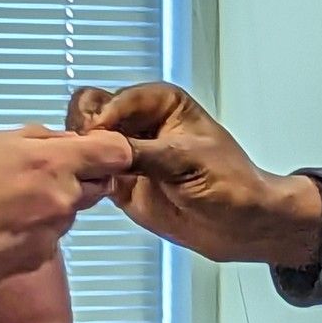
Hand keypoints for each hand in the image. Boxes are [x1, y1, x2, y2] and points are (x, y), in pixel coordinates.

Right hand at [0, 125, 133, 284]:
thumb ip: (39, 139)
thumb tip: (66, 141)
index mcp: (54, 163)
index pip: (116, 153)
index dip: (112, 151)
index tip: (98, 152)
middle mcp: (63, 199)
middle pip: (95, 186)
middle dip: (77, 180)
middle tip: (36, 178)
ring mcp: (52, 234)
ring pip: (68, 214)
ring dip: (50, 208)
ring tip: (6, 206)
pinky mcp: (37, 260)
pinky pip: (47, 240)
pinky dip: (32, 234)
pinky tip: (0, 229)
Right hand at [66, 84, 321, 267]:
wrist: (239, 224)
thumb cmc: (232, 182)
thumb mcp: (186, 160)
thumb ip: (141, 152)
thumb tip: (102, 147)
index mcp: (161, 102)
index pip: (114, 98)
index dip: (104, 120)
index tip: (102, 139)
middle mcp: (140, 122)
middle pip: (88, 114)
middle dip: (85, 135)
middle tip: (95, 160)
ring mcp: (126, 151)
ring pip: (82, 143)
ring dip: (82, 159)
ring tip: (100, 177)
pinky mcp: (119, 180)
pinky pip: (87, 173)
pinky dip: (84, 180)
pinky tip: (96, 192)